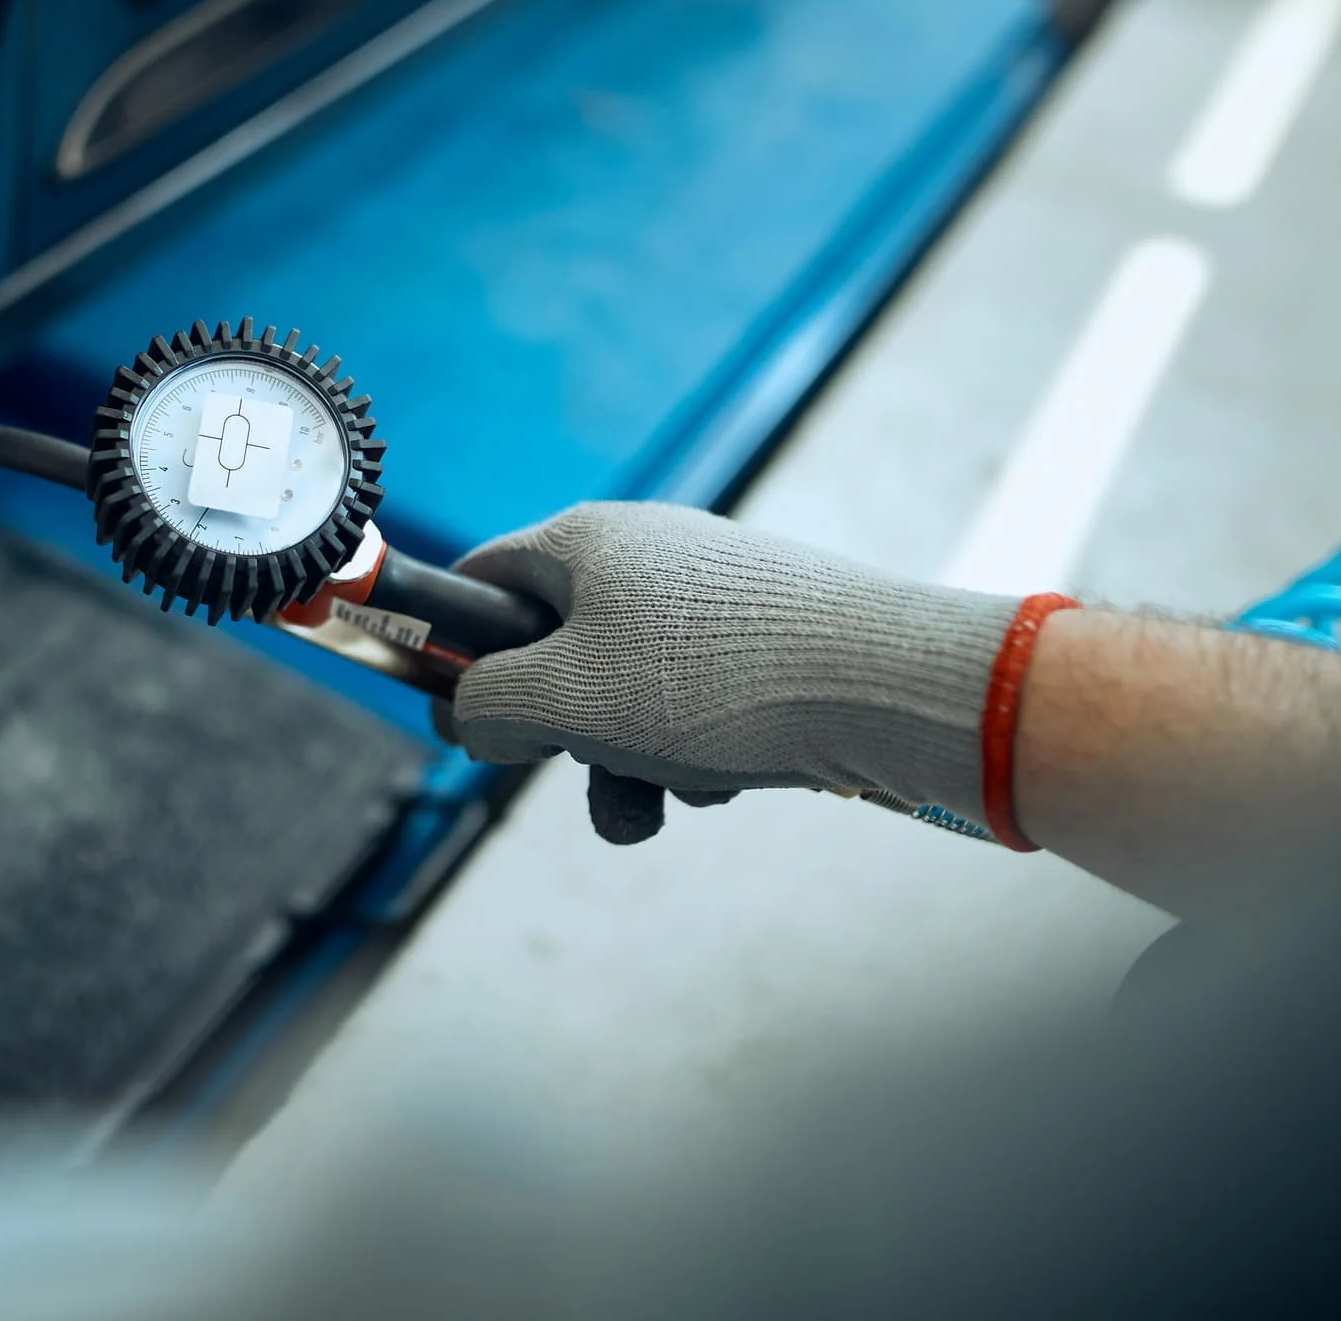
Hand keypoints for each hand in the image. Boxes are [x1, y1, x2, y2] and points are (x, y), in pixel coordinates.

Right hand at [445, 503, 1030, 817]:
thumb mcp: (563, 699)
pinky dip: (694, 752)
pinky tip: (727, 778)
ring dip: (628, 762)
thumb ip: (484, 706)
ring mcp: (711, 598)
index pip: (481, 581)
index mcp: (584, 542)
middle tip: (577, 770)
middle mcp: (646, 555)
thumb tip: (471, 717)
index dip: (452, 651)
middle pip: (557, 651)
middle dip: (561, 734)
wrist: (887, 687)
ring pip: (628, 694)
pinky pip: (695, 705)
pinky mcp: (766, 641)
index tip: (457, 718)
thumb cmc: (718, 680)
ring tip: (660, 798)